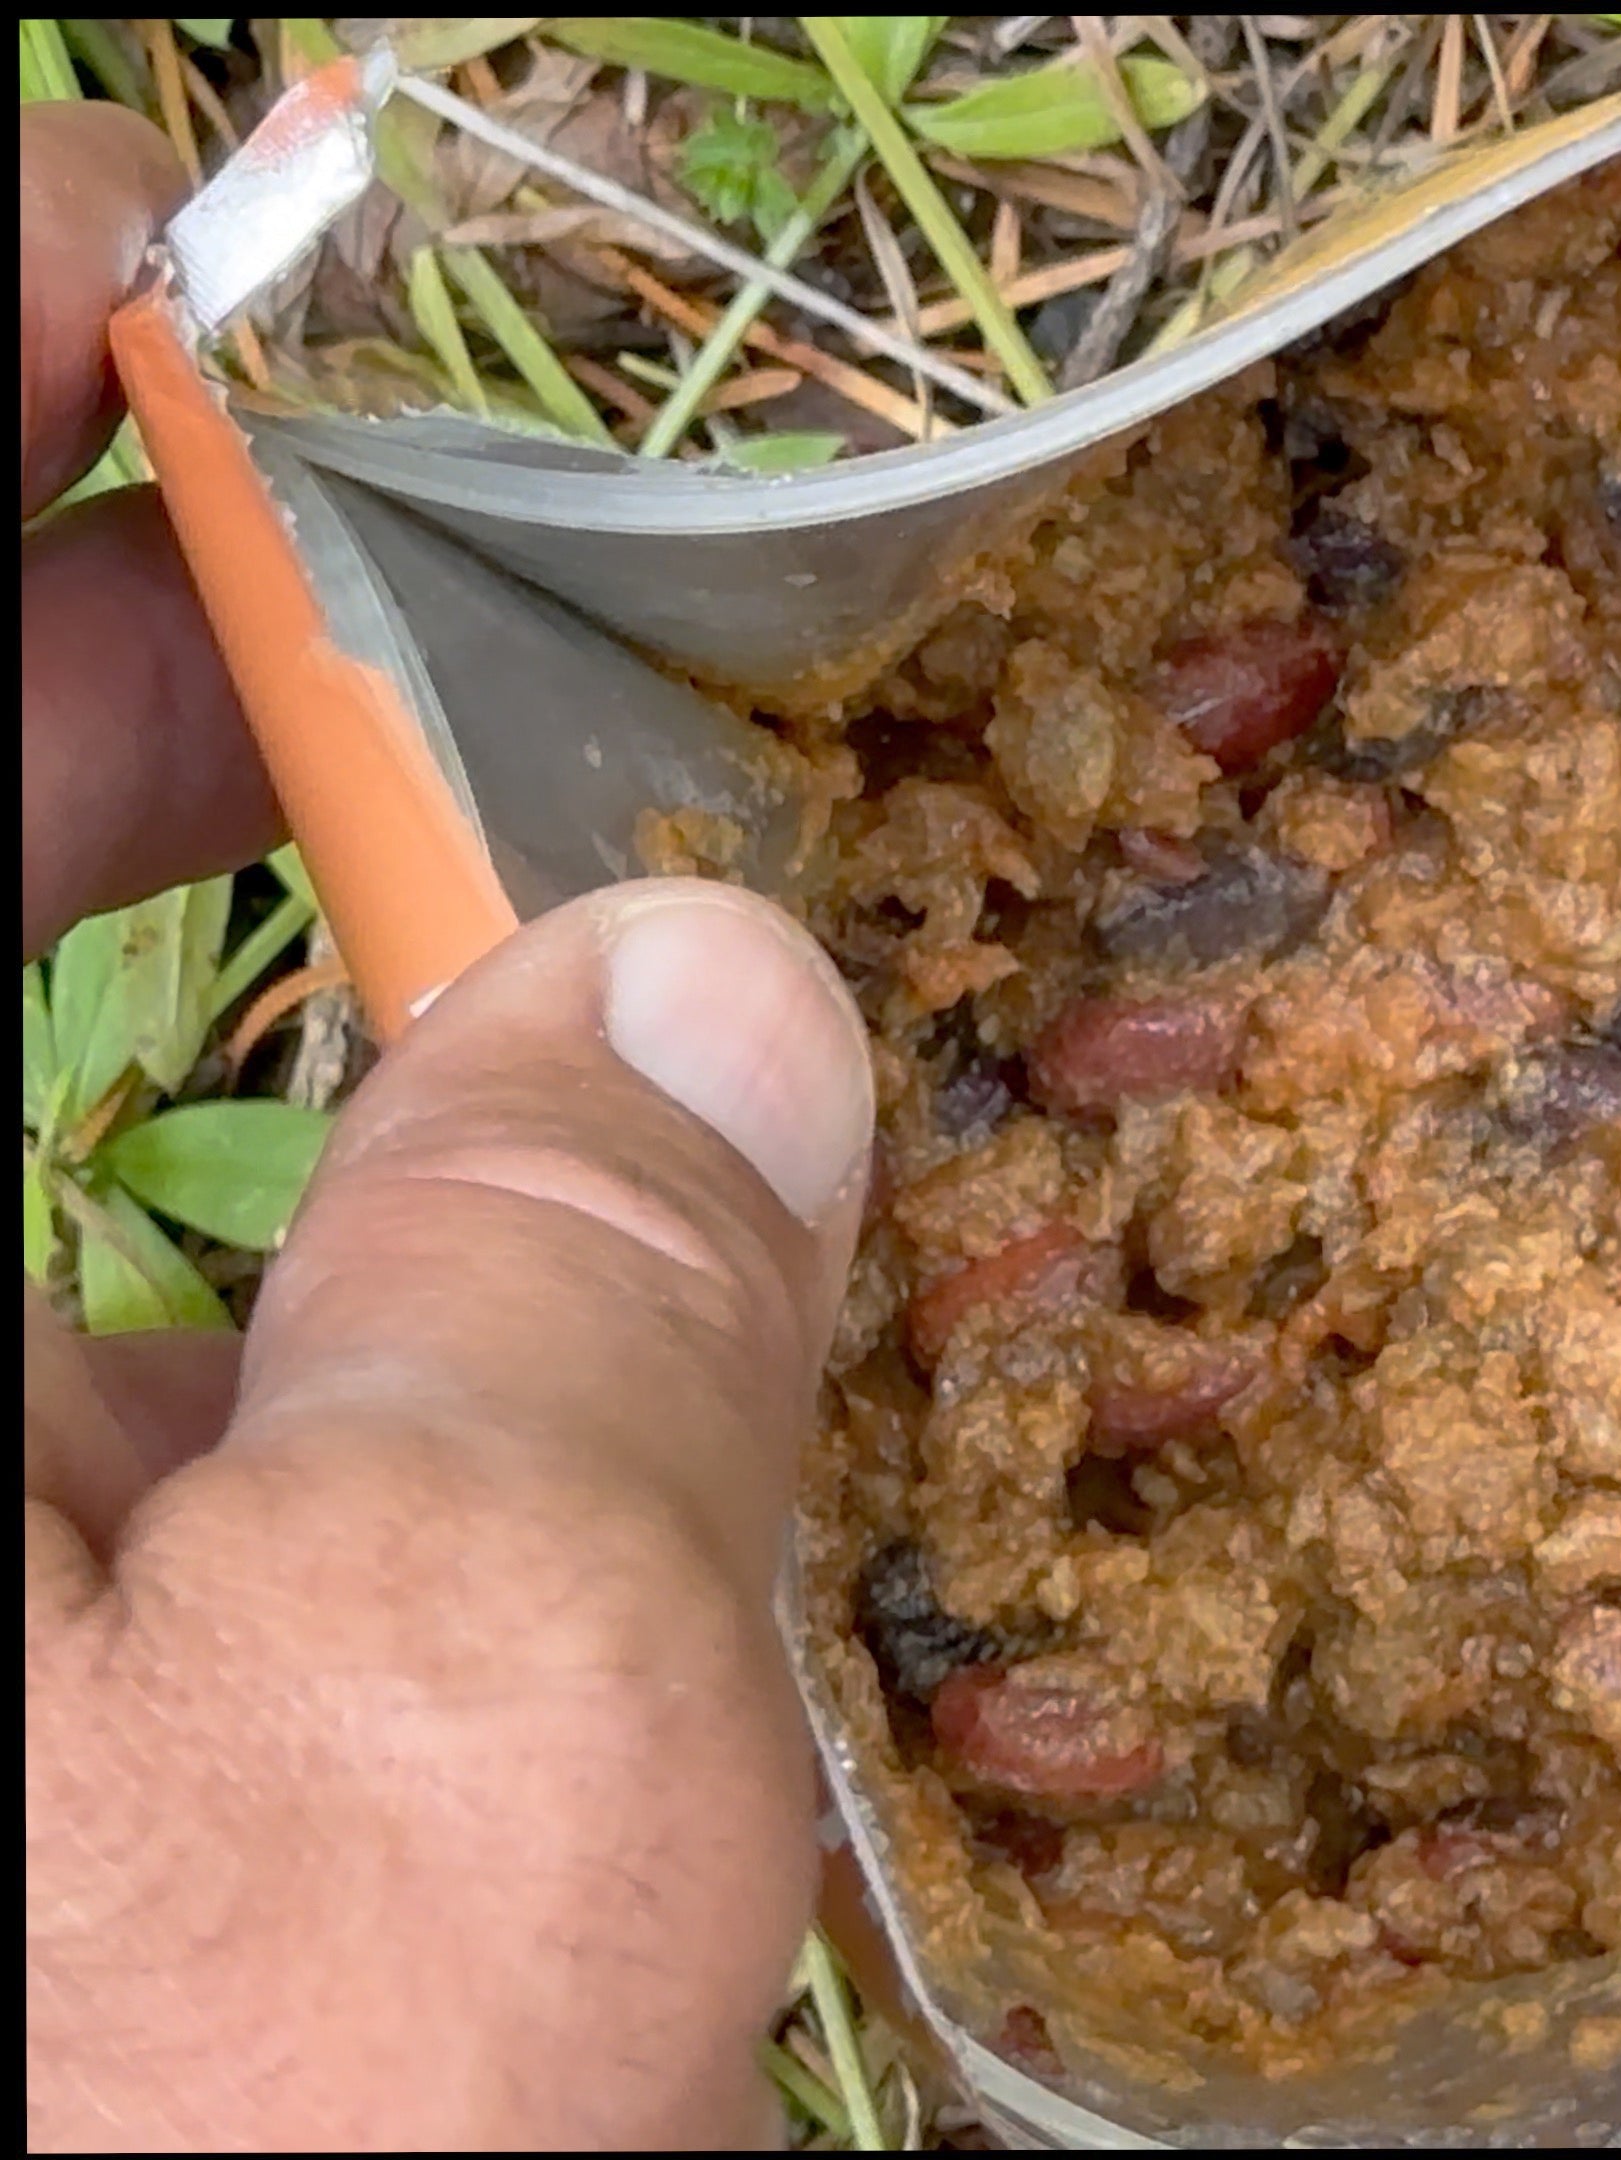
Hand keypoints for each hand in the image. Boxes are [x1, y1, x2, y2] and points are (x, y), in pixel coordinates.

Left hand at [24, 106, 874, 2145]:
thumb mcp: (430, 1767)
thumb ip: (585, 1315)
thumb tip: (700, 1015)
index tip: (171, 249)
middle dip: (109, 717)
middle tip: (420, 604)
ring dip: (230, 1149)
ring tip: (586, 1093)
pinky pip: (28, 1496)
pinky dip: (205, 1431)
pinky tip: (465, 1495)